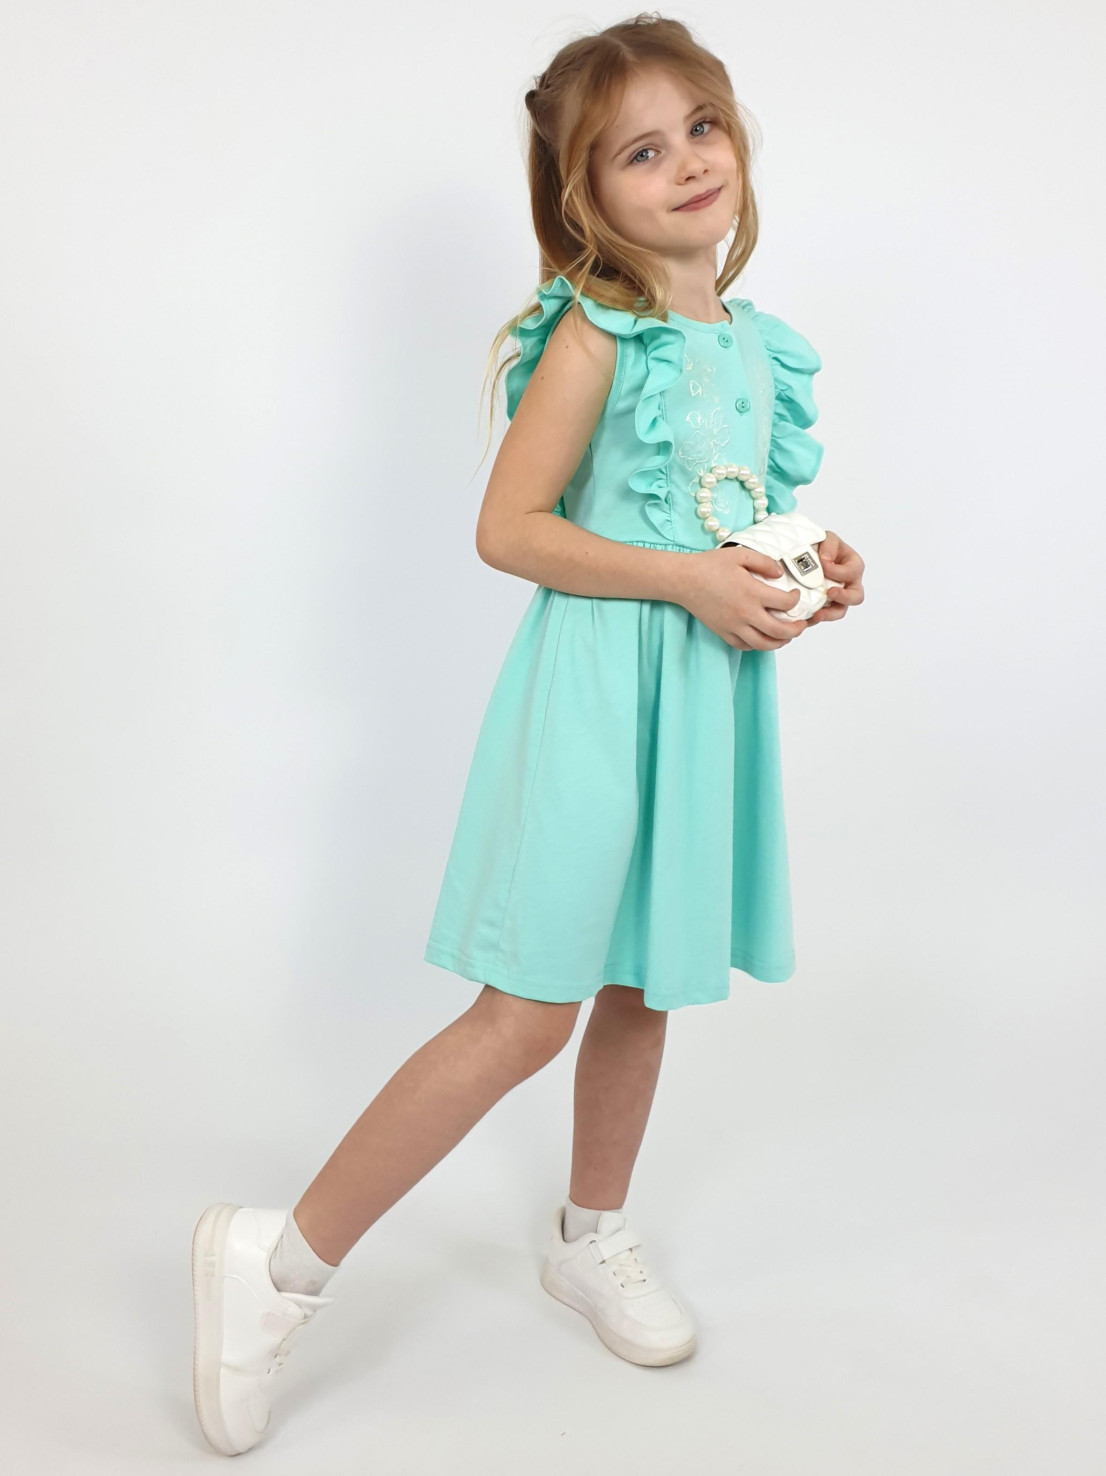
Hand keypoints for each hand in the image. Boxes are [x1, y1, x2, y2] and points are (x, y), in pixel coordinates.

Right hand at [680, 545, 809, 650]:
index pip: (785, 603)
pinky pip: (745, 646)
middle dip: (796, 629)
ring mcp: (734, 626)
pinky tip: (762, 638)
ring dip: (780, 642)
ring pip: (764, 644)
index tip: (796, 595)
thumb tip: (781, 574)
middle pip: (779, 630)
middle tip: (801, 624)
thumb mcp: (740, 554)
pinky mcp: (723, 632)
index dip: (796, 600)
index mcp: (752, 592)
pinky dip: (757, 645)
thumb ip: (764, 562)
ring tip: (786, 637)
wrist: (684, 580)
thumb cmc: (710, 565)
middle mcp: (745, 613)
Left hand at [807, 530, 864, 624]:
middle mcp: (849, 584)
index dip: (837, 570)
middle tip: (830, 593)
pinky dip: (814, 618)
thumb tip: (826, 561)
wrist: (804, 556)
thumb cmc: (821, 546)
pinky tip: (805, 618)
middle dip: (844, 596)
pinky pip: (822, 616)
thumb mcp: (827, 538)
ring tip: (817, 614)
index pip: (851, 571)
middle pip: (856, 596)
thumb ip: (830, 544)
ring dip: (830, 614)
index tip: (823, 565)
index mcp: (853, 566)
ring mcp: (837, 598)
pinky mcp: (824, 606)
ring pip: (840, 611)